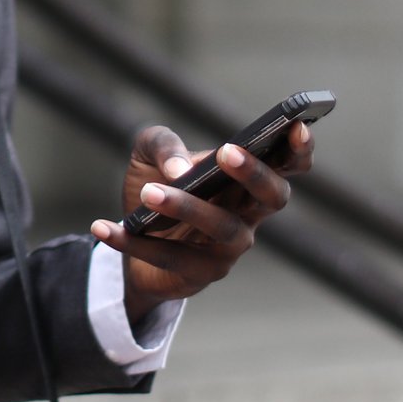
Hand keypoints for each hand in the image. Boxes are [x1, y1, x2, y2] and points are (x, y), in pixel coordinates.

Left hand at [91, 122, 313, 320]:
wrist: (130, 236)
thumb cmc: (154, 184)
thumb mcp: (149, 152)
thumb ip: (162, 143)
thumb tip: (179, 170)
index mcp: (247, 181)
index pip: (288, 165)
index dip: (299, 149)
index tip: (297, 127)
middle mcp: (248, 215)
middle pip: (271, 197)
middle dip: (253, 174)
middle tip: (226, 151)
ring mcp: (227, 248)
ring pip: (220, 228)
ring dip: (186, 208)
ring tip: (149, 192)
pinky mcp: (198, 275)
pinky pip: (167, 258)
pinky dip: (132, 242)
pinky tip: (103, 226)